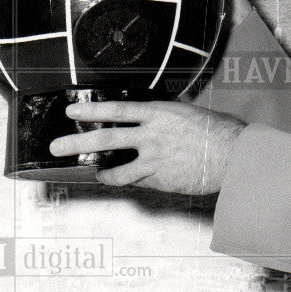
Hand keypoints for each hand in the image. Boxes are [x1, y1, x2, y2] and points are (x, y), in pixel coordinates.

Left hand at [48, 100, 245, 193]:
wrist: (234, 156)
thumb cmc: (218, 131)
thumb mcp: (189, 114)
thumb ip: (165, 117)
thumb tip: (151, 118)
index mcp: (159, 114)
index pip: (117, 110)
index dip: (91, 111)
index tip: (71, 112)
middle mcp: (152, 136)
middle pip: (106, 139)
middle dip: (77, 142)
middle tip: (56, 147)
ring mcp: (155, 160)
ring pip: (118, 170)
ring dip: (102, 172)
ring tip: (95, 172)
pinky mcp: (162, 180)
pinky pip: (139, 181)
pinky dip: (132, 181)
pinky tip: (128, 181)